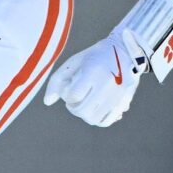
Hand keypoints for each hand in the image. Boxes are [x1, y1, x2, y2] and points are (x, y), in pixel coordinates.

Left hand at [43, 0, 172, 127]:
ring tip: (85, 104)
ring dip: (84, 115)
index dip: (67, 97)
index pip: (73, 96)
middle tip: (75, 101)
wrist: (125, 51)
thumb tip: (47, 102)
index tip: (69, 90)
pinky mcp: (125, 100)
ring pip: (94, 119)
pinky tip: (95, 110)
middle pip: (83, 110)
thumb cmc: (93, 58)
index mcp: (92, 71)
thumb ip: (56, 81)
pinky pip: (108, 120)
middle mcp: (107, 84)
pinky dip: (98, 120)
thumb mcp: (73, 63)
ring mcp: (118, 94)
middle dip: (73, 108)